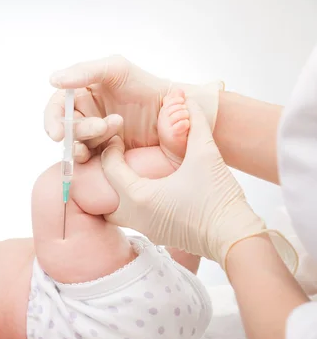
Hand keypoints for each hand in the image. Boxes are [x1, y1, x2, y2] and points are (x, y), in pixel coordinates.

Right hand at [44, 55, 221, 162]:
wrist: (171, 110)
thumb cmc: (144, 85)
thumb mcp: (116, 69)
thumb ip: (84, 71)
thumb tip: (53, 79)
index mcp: (80, 94)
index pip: (56, 108)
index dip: (52, 121)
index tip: (58, 134)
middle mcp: (83, 115)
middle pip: (65, 129)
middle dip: (79, 130)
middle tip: (100, 126)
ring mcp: (93, 136)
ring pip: (76, 144)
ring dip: (92, 139)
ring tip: (116, 130)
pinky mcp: (103, 153)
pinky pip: (89, 159)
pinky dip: (94, 156)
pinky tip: (112, 146)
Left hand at [100, 99, 296, 270]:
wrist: (235, 238)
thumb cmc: (218, 199)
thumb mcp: (206, 155)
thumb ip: (196, 124)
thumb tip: (189, 100)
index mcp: (138, 197)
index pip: (109, 168)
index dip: (110, 148)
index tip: (118, 137)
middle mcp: (135, 216)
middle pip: (102, 195)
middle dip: (105, 176)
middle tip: (118, 157)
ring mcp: (144, 229)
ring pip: (115, 210)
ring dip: (116, 192)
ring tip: (130, 172)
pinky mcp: (156, 235)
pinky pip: (132, 218)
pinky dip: (131, 203)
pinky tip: (147, 188)